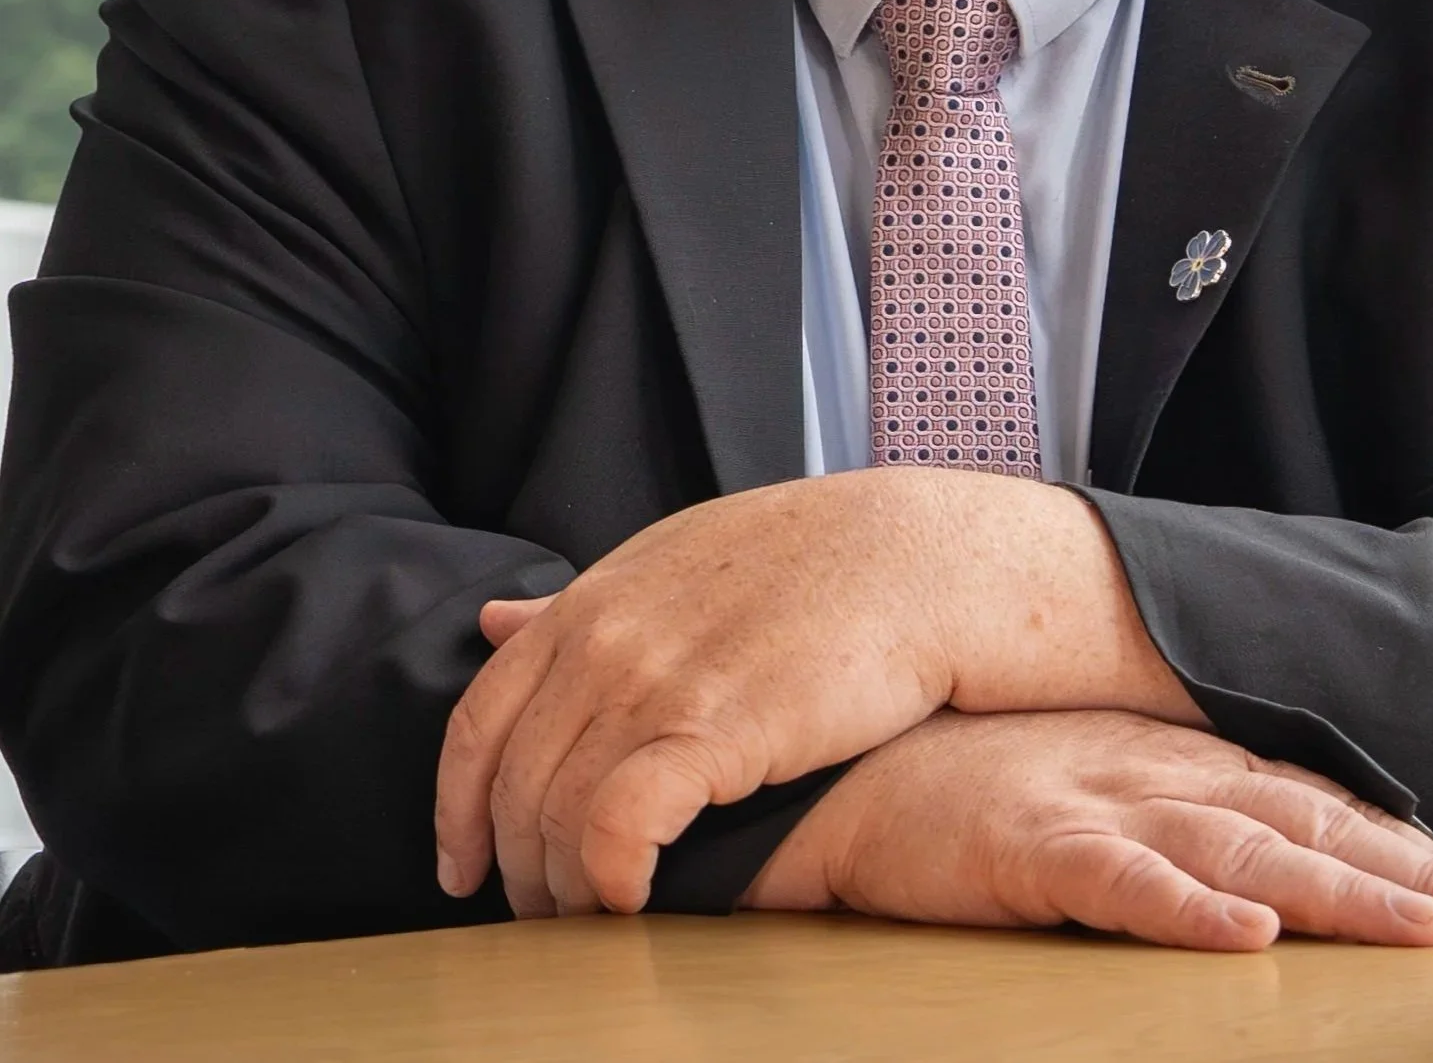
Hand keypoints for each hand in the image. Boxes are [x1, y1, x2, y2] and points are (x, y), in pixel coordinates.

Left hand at [433, 469, 1198, 918]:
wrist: (923, 557)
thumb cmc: (815, 566)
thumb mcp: (680, 560)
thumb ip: (586, 606)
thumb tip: (492, 623)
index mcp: (596, 597)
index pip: (477, 721)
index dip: (458, 809)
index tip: (465, 869)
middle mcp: (607, 636)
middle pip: (515, 787)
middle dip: (520, 872)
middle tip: (547, 921)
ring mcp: (654, 678)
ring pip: (555, 819)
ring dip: (564, 892)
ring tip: (598, 925)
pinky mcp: (713, 728)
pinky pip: (614, 828)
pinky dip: (607, 881)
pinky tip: (636, 906)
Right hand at [744, 709, 1432, 950]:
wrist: (853, 758)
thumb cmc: (978, 781)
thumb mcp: (1097, 789)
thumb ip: (1182, 821)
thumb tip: (1273, 875)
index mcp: (1175, 763)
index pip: (1313, 804)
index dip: (1404, 849)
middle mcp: (1153, 773)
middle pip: (1302, 825)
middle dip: (1408, 875)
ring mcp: (1093, 801)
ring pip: (1237, 851)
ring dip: (1333, 892)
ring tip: (1418, 932)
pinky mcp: (1027, 842)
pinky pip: (1118, 880)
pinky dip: (1185, 908)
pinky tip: (1244, 937)